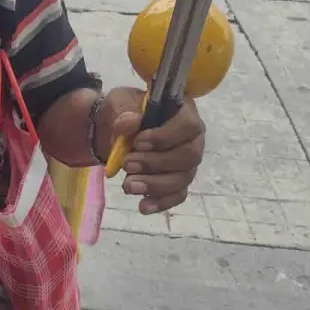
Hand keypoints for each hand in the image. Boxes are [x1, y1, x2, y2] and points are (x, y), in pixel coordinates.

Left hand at [99, 87, 205, 214]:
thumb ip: (125, 112)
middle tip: (127, 164)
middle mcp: (193, 139)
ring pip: (182, 178)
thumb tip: (129, 123)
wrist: (116, 130)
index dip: (165, 137)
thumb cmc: (126, 111)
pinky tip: (143, 206)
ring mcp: (187, 163)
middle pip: (188, 156)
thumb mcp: (120, 103)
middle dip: (156, 163)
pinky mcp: (179, 182)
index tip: (137, 142)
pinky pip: (177, 195)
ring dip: (155, 184)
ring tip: (128, 185)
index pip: (187, 126)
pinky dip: (161, 202)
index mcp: (184, 113)